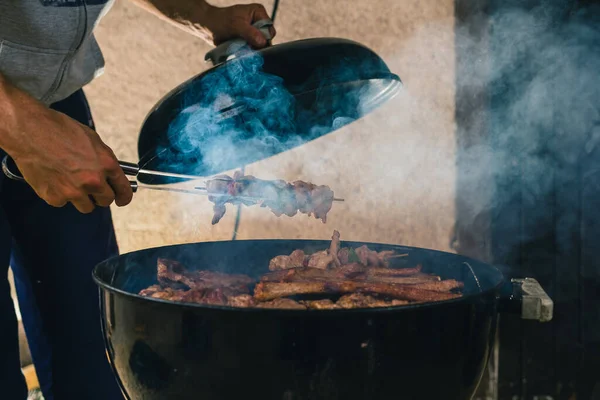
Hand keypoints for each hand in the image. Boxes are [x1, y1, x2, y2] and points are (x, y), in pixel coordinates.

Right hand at [0, 82, 132, 212]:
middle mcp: (93, 181)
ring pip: (86, 206)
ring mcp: (74, 192)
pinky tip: (54, 179)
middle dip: (101, 196)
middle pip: (105, 201)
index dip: (124, 197)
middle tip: (92, 188)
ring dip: (82, 198)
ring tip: (71, 182)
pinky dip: (60, 195)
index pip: (123, 190)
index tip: (122, 199)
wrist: (30, 131)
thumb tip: (111, 172)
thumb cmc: (60, 130)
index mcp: (106, 165)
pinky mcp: (55, 197)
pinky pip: (63, 202)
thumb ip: (104, 160)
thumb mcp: (92, 140)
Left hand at [202, 3, 275, 48]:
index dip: (263, 37)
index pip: (269, 29)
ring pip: (260, 46)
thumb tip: (263, 42)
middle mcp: (258, 22)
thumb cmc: (220, 21)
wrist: (208, 26)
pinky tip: (241, 51)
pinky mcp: (248, 40)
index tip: (253, 42)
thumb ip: (250, 33)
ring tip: (242, 48)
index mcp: (258, 12)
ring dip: (252, 49)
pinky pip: (253, 49)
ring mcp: (254, 32)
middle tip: (246, 46)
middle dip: (258, 45)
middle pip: (266, 39)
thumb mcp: (235, 25)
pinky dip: (248, 52)